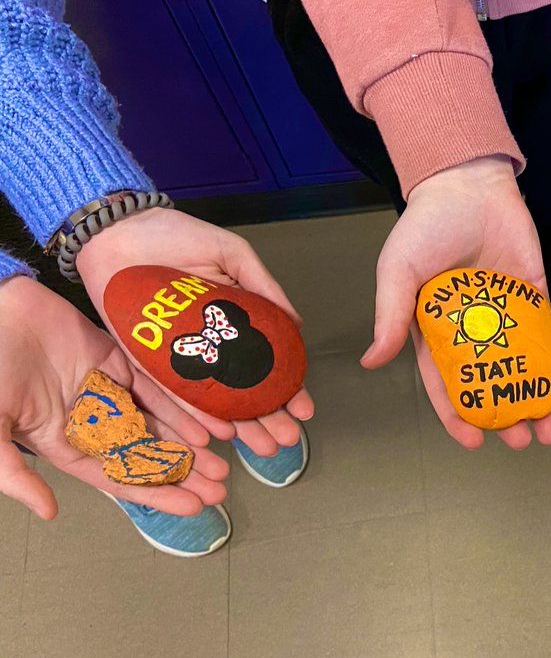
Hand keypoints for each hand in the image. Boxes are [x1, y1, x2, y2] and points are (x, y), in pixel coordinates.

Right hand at [0, 277, 227, 519]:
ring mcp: (106, 389)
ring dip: (189, 443)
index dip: (155, 493)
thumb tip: (49, 511)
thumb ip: (12, 473)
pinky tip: (208, 423)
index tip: (192, 507)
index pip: (118, 477)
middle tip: (220, 488)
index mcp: (63, 442)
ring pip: (157, 422)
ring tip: (222, 462)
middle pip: (146, 453)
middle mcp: (91, 420)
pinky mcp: (117, 359)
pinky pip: (156, 386)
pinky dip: (181, 405)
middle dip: (182, 472)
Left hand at [75, 208, 313, 455]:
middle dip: (267, 418)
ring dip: (238, 426)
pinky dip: (193, 415)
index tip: (304, 407)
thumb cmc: (174, 236)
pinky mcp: (143, 361)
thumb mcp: (232, 255)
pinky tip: (217, 433)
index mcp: (232, 320)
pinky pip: (170, 394)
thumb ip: (264, 287)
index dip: (286, 386)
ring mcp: (177, 356)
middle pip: (242, 390)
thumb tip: (298, 324)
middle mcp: (207, 345)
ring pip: (212, 400)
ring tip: (261, 447)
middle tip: (286, 439)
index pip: (264, 362)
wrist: (119, 231)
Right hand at [361, 157, 550, 449]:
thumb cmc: (426, 225)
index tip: (475, 443)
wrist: (469, 182)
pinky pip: (550, 332)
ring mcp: (507, 314)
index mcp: (436, 330)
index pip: (447, 384)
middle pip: (492, 383)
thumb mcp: (398, 270)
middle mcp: (474, 329)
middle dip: (506, 415)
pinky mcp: (535, 295)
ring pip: (524, 367)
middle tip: (524, 440)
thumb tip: (372, 361)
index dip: (459, 416)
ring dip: (537, 398)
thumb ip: (389, 315)